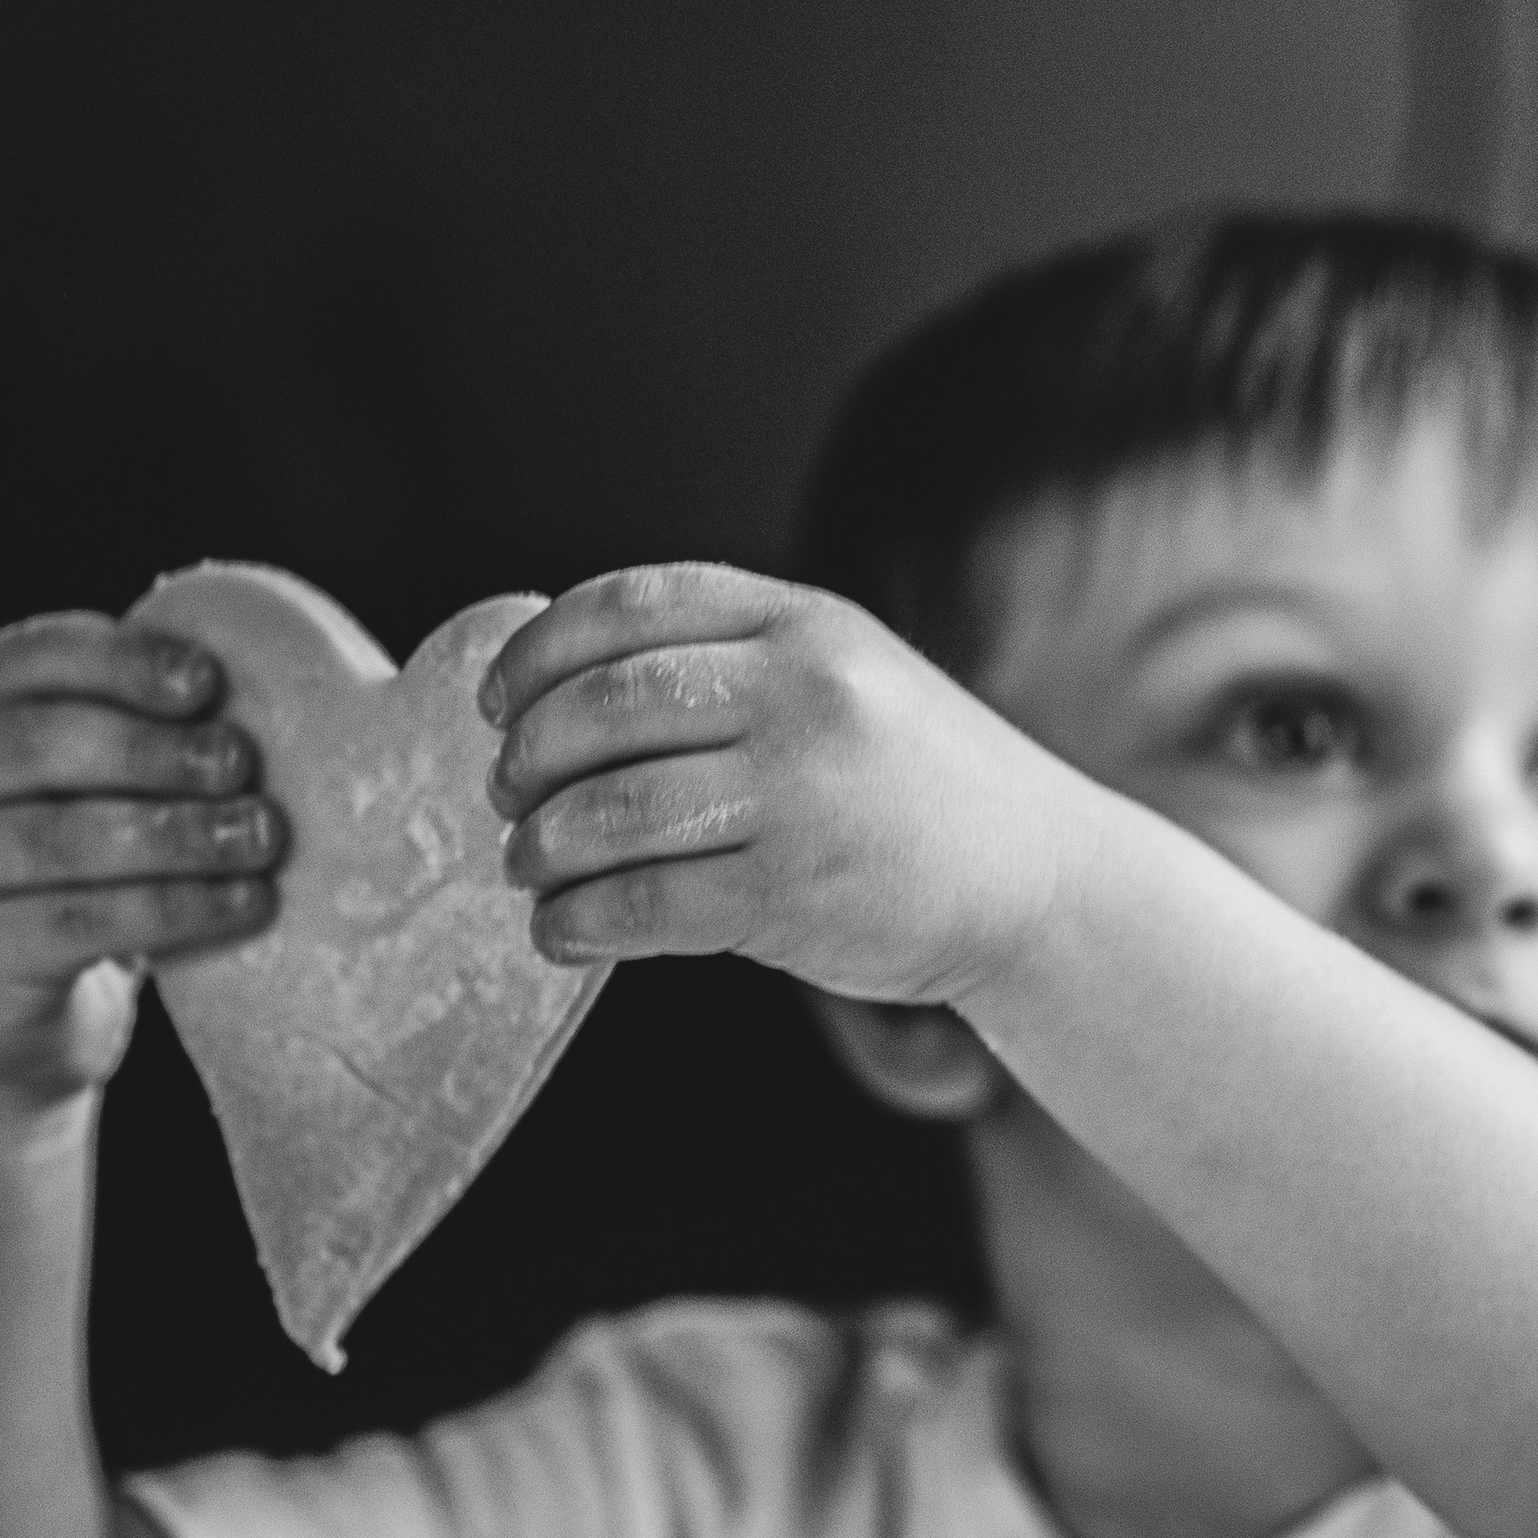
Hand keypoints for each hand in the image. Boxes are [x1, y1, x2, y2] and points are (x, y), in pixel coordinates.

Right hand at [0, 613, 287, 1100]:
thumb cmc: (57, 883)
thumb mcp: (70, 796)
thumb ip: (118, 737)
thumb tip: (243, 702)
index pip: (28, 658)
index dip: (122, 661)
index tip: (208, 682)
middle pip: (38, 744)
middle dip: (153, 749)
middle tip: (240, 763)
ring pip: (62, 839)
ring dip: (178, 833)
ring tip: (258, 835)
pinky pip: (81, 922)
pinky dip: (175, 907)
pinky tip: (242, 902)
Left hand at [481, 565, 1058, 1006]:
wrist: (1042, 881)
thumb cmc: (917, 783)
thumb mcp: (847, 675)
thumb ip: (732, 665)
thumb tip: (558, 695)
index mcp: (804, 623)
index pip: (630, 605)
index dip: (537, 651)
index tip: (495, 700)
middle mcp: (804, 694)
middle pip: (604, 707)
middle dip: (527, 757)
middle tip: (504, 794)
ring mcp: (803, 795)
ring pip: (612, 812)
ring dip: (540, 846)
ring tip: (527, 866)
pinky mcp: (796, 895)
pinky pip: (645, 906)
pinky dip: (577, 923)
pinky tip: (560, 932)